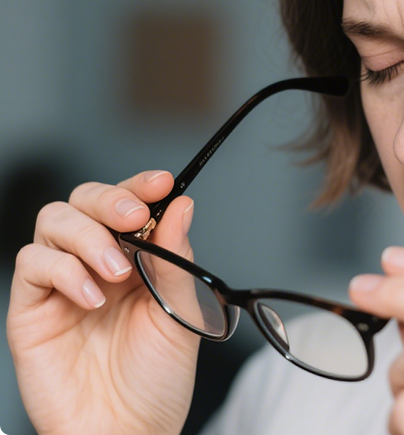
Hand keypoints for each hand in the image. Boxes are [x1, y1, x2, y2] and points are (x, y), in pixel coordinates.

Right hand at [7, 170, 199, 434]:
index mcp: (137, 260)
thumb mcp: (181, 314)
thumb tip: (182, 206)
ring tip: (117, 273)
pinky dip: (64, 270)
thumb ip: (176, 260)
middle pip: (84, 201)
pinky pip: (32, 265)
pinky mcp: (31, 308)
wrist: (128, 432)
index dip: (141, 186)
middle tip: (134, 217)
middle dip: (110, 199)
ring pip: (54, 222)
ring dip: (89, 237)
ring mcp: (62, 284)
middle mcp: (96, 265)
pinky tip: (92, 297)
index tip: (163, 183)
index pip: (129, 206)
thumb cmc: (157, 380)